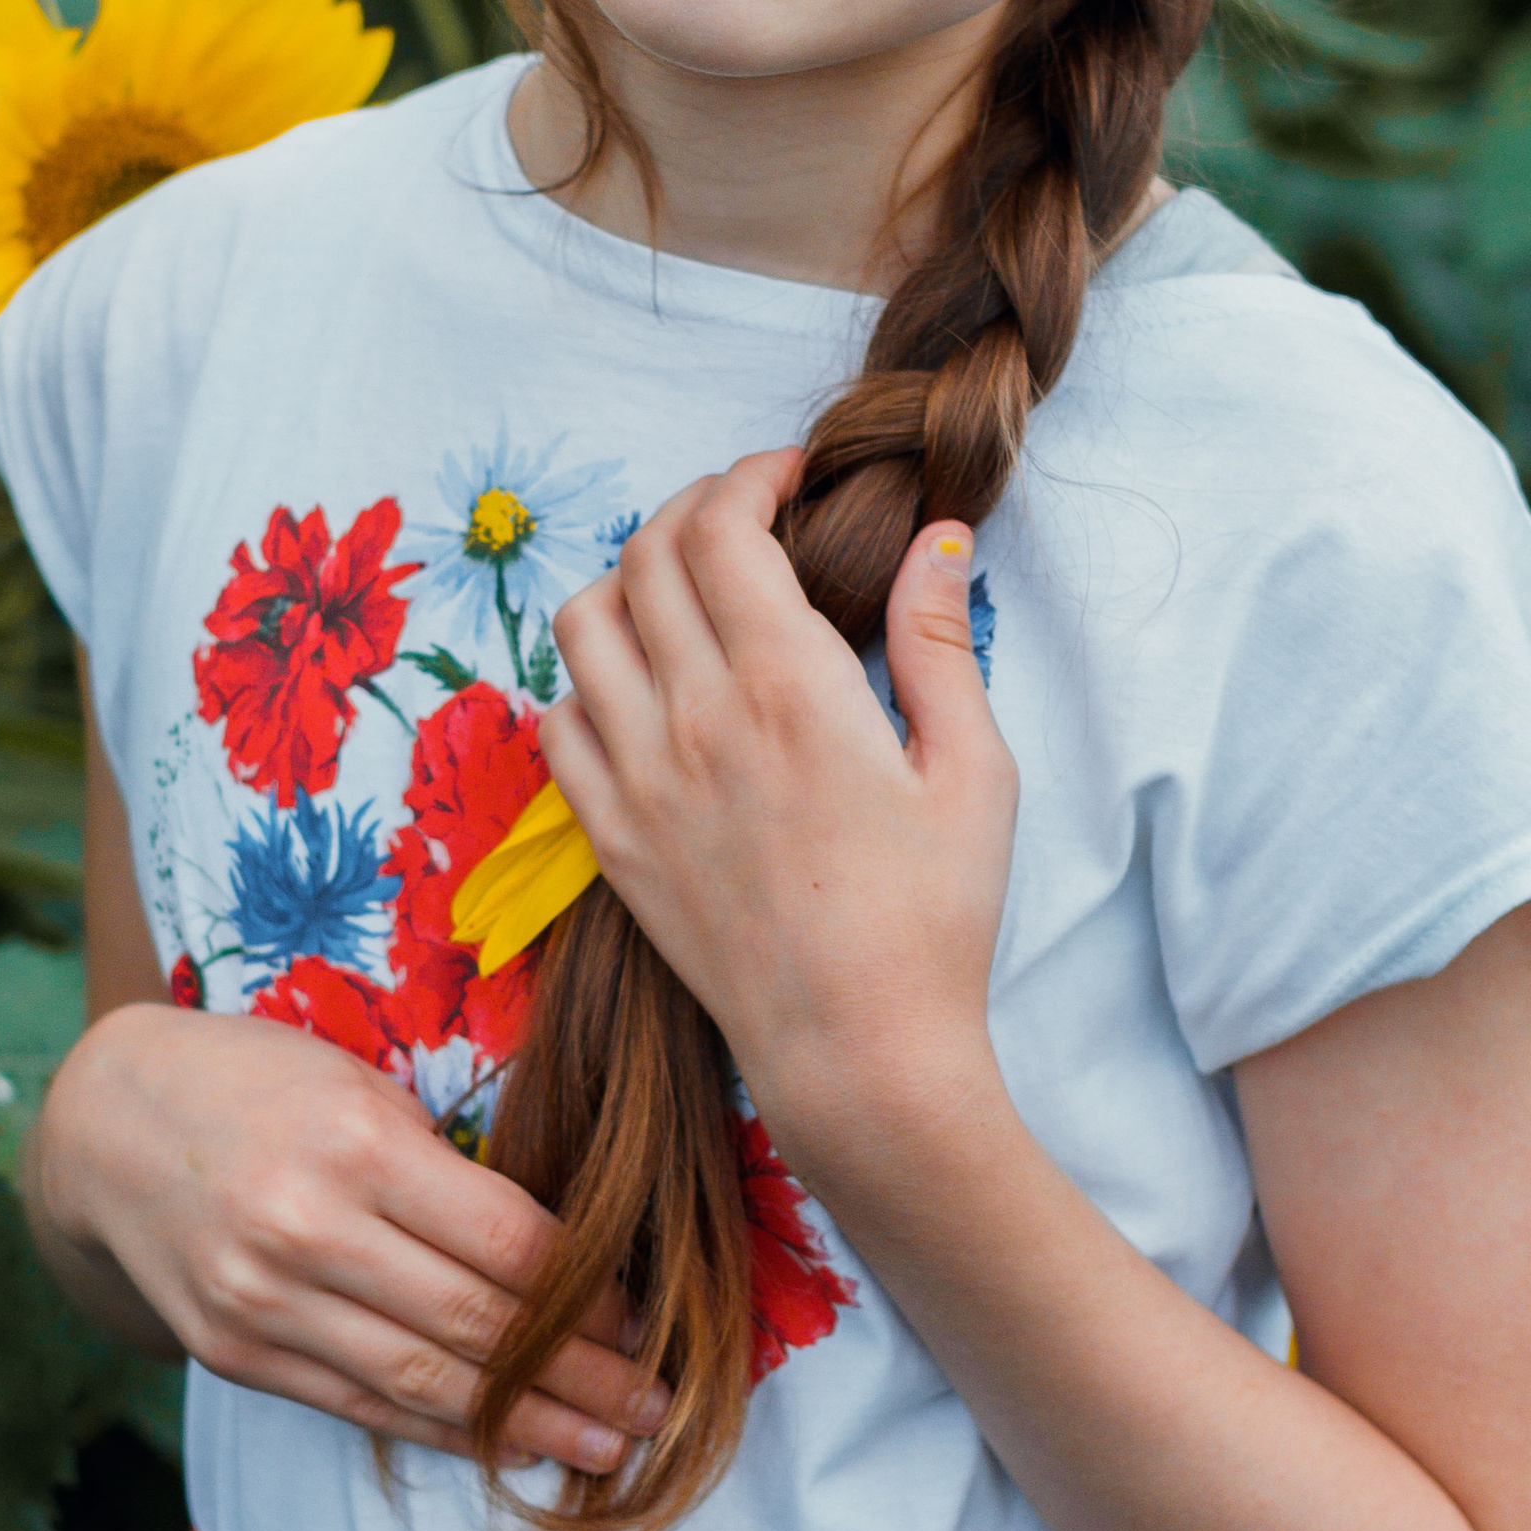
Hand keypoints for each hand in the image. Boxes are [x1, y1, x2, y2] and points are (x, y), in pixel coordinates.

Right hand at [27, 1001, 667, 1474]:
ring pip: (425, 1385)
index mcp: (356, 1145)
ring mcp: (265, 1304)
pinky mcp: (238, 1354)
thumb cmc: (260, 1086)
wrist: (103, 1129)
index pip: (509, 1244)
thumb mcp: (359, 1087)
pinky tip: (507, 1446)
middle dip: (585, 1380)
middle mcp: (307, 1232)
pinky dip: (443, 1434)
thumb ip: (446, 1170)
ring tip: (607, 1451)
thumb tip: (568, 1263)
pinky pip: (362, 1406)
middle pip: (479, 1325)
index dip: (592, 1297)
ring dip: (530, 1428)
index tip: (651, 1323)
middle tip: (661, 1411)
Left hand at [539, 453, 1018, 1181]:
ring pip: (581, 625)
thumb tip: (937, 536)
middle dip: (691, 509)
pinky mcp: (610, 839)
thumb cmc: (935, 918)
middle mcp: (696, 719)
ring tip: (681, 591)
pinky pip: (556, 723)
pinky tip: (640, 688)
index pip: (723, 528)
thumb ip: (939, 641)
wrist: (859, 1053)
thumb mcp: (974, 770)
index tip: (785, 477)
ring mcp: (639, 780)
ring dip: (627, 582)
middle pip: (646, 555)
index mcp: (790, 687)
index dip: (748, 477)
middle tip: (741, 518)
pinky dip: (585, 681)